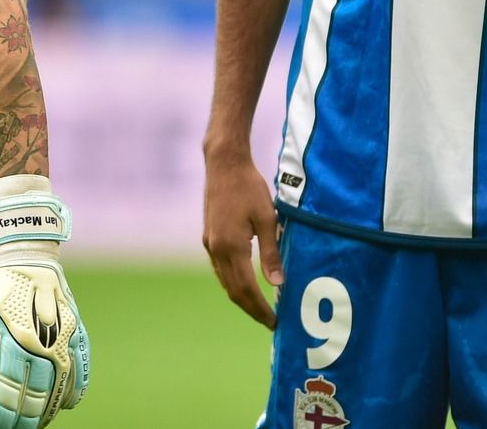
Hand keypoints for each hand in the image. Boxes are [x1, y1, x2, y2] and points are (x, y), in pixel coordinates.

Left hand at [0, 239, 89, 426]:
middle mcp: (46, 344)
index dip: (3, 415)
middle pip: (37, 394)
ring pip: (60, 386)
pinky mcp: (75, 332)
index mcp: (20, 340)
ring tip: (36, 424)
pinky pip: (81, 367)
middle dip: (24, 419)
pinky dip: (75, 387)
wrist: (29, 252)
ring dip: (48, 408)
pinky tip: (68, 402)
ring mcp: (64, 340)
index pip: (11, 390)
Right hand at [202, 151, 282, 328]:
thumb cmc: (249, 187)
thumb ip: (271, 253)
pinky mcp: (209, 236)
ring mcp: (210, 243)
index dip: (260, 309)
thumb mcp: (267, 219)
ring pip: (224, 281)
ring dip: (241, 297)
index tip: (275, 322)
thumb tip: (277, 284)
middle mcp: (217, 249)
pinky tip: (245, 283)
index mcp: (232, 246)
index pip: (246, 288)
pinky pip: (220, 269)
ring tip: (260, 308)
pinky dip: (233, 282)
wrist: (223, 164)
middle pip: (232, 290)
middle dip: (251, 309)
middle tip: (269, 322)